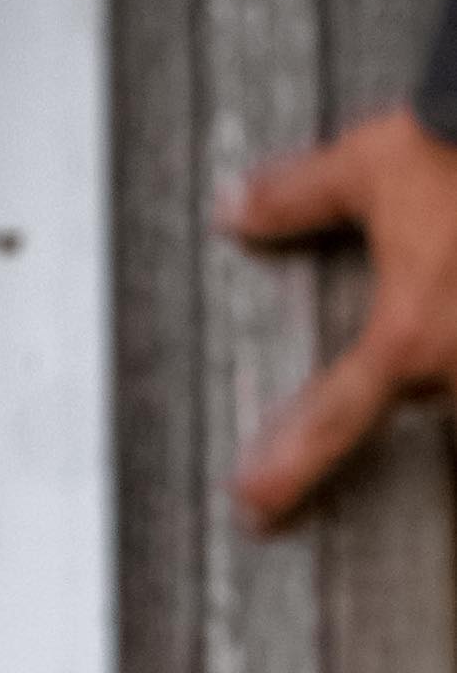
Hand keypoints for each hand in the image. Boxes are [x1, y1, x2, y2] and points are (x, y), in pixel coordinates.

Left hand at [223, 103, 456, 521]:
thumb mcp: (367, 166)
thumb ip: (298, 198)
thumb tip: (237, 210)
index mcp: (409, 336)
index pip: (333, 420)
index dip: (289, 468)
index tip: (254, 505)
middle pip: (418, 394)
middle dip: (399, 369)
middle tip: (385, 336)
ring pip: (456, 376)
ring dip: (441, 351)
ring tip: (433, 279)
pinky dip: (452, 342)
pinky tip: (448, 291)